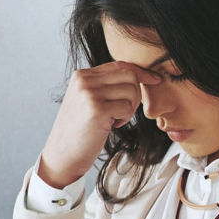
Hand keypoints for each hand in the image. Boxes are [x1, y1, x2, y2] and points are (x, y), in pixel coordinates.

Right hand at [37, 61, 162, 188]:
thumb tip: (139, 75)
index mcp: (82, 75)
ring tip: (114, 119)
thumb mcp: (90, 100)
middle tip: (125, 111)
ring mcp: (89, 93)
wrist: (63, 152)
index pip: (120, 65)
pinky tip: (110, 125)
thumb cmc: (81, 129)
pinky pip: (127, 108)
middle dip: (136, 94)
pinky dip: (124, 118)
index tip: (155, 79)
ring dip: (129, 109)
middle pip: (130, 75)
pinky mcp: (96, 109)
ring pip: (131, 92)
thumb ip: (107, 85)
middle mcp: (84, 80)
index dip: (141, 72)